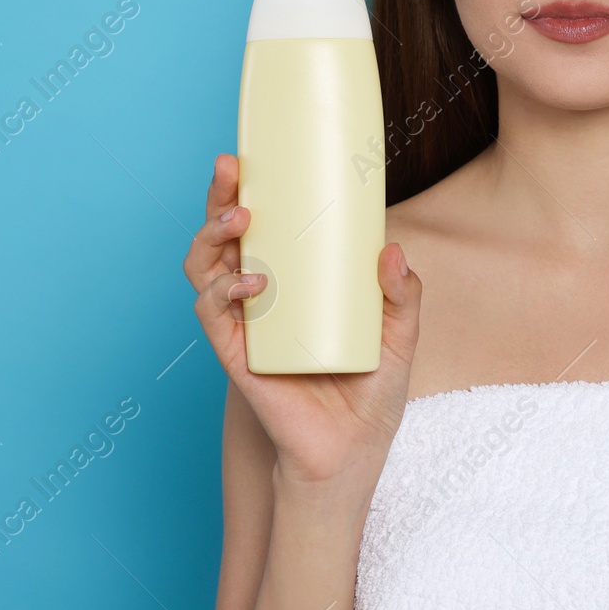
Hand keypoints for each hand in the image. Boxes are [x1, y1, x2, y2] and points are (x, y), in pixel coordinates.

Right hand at [184, 152, 422, 493]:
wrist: (351, 454)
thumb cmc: (370, 393)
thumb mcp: (399, 335)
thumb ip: (402, 294)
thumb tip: (392, 249)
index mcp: (294, 281)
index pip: (265, 226)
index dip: (252, 189)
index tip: (254, 155)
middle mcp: (261, 296)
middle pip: (224, 235)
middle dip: (220, 196)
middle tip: (232, 168)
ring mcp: (244, 323)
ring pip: (206, 266)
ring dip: (213, 235)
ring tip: (240, 218)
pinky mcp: (236, 354)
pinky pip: (213, 314)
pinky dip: (225, 293)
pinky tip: (252, 284)